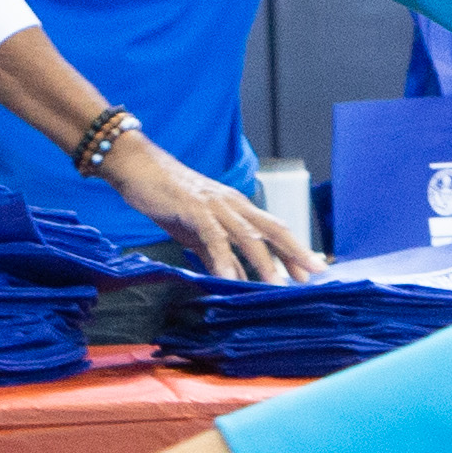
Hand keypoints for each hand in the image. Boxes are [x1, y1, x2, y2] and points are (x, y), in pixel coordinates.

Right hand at [106, 138, 316, 281]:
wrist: (136, 167)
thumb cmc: (169, 199)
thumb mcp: (197, 233)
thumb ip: (217, 255)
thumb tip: (234, 279)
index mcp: (238, 209)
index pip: (274, 230)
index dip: (294, 251)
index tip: (312, 272)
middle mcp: (234, 205)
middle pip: (273, 229)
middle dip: (295, 252)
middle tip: (315, 274)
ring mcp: (215, 205)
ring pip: (247, 235)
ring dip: (264, 261)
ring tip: (277, 285)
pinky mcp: (194, 208)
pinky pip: (213, 236)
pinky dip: (222, 258)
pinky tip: (228, 278)